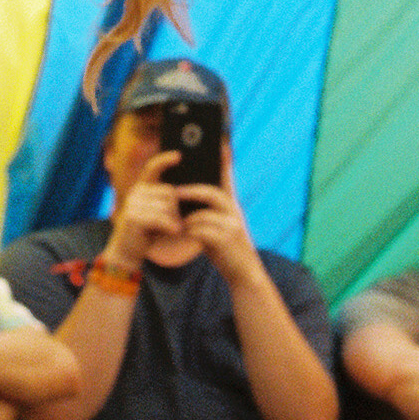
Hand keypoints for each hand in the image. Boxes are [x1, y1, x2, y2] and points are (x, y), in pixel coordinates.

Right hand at [101, 153, 189, 274]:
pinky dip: (170, 226)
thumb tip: (182, 193)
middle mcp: (135, 192)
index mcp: (141, 188)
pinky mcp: (134, 216)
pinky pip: (161, 217)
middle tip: (172, 224)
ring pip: (167, 206)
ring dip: (174, 220)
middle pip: (169, 192)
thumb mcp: (158, 214)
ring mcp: (133, 203)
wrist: (126, 252)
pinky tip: (173, 231)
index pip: (152, 168)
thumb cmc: (146, 233)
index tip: (179, 155)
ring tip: (169, 230)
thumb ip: (166, 202)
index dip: (164, 160)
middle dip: (176, 210)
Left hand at [178, 148, 259, 287]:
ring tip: (174, 219)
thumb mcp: (219, 227)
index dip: (224, 163)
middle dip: (191, 191)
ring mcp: (233, 225)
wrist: (244, 274)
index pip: (227, 180)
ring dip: (187, 217)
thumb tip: (185, 199)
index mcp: (232, 206)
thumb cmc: (227, 250)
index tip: (220, 145)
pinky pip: (202, 229)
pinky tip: (182, 234)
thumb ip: (207, 213)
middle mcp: (235, 212)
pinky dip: (190, 231)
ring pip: (204, 213)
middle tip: (174, 191)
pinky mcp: (227, 239)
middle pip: (212, 193)